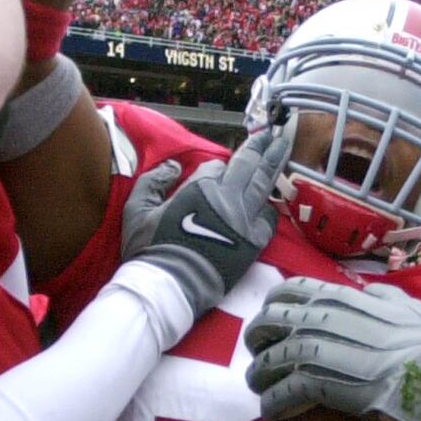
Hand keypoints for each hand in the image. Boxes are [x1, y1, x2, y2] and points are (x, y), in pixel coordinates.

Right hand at [121, 125, 288, 317]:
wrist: (169, 287)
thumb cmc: (151, 249)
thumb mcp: (137, 209)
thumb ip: (154, 181)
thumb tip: (175, 167)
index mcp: (200, 188)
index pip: (217, 166)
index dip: (216, 168)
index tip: (217, 169)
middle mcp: (227, 199)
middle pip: (249, 165)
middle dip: (261, 146)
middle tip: (273, 133)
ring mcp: (244, 220)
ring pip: (264, 184)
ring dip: (274, 163)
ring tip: (283, 147)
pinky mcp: (254, 243)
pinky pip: (269, 217)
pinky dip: (269, 205)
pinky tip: (272, 198)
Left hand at [244, 278, 420, 420]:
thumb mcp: (408, 307)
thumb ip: (384, 296)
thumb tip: (369, 292)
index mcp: (338, 299)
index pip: (289, 290)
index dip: (273, 303)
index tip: (272, 318)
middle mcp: (319, 319)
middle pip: (267, 321)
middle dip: (257, 338)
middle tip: (260, 352)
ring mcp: (313, 351)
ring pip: (267, 361)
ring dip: (258, 375)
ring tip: (260, 386)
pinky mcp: (313, 385)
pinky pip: (278, 393)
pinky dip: (270, 403)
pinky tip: (270, 411)